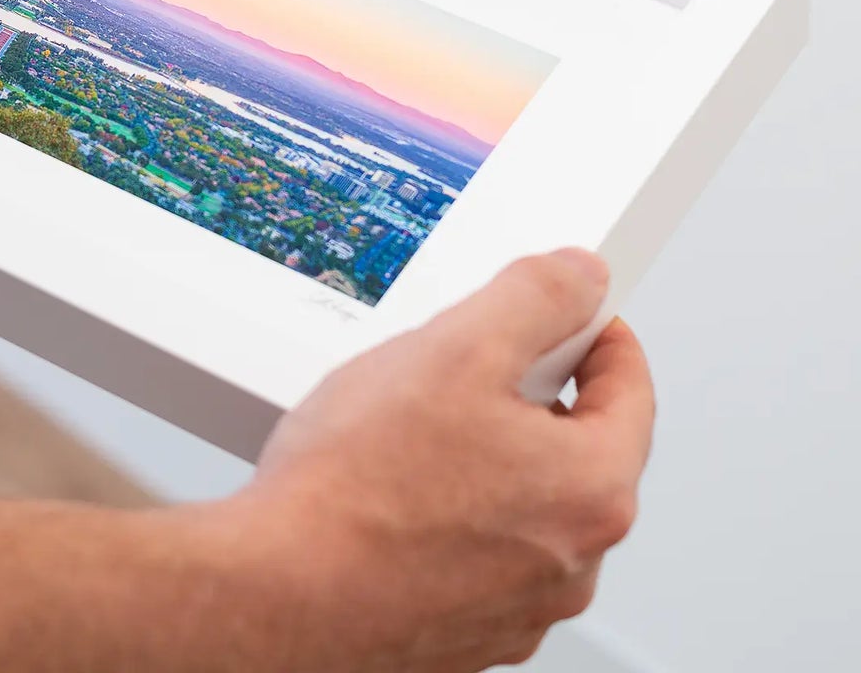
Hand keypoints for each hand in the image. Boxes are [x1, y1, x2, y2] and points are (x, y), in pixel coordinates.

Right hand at [217, 249, 652, 670]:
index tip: (573, 315)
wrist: (277, 593)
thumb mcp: (453, 349)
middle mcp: (572, 562)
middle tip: (460, 371)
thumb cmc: (355, 490)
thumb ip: (534, 299)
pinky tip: (387, 495)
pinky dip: (447, 521)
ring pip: (522, 505)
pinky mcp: (463, 632)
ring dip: (484, 465)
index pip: (631, 391)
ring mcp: (519, 607)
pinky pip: (476, 555)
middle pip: (575, 451)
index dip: (597, 335)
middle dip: (527, 402)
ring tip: (406, 439)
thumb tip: (581, 277)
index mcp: (593, 491)